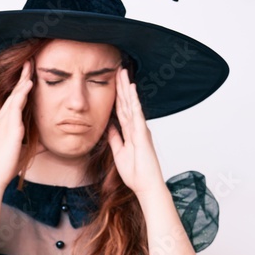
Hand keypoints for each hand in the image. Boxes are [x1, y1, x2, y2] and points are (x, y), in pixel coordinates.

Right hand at [0, 60, 33, 186]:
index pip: (13, 101)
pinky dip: (22, 93)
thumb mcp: (22, 152)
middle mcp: (2, 119)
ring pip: (14, 96)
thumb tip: (46, 144)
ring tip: (30, 67)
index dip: (21, 87)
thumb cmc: (4, 166)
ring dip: (23, 81)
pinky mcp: (10, 128)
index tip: (28, 76)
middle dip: (21, 77)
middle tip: (29, 63)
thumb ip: (34, 145)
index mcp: (3, 124)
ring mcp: (4, 123)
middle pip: (13, 93)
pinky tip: (29, 84)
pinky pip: (16, 106)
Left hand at [107, 67, 163, 197]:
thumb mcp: (119, 152)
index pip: (121, 109)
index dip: (117, 95)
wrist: (146, 186)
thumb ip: (115, 138)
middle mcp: (136, 127)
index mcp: (130, 132)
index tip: (114, 81)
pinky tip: (131, 90)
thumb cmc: (136, 173)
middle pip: (127, 102)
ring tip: (123, 72)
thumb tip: (108, 126)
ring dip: (127, 88)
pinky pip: (136, 114)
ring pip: (131, 104)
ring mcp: (140, 129)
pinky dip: (133, 101)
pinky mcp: (142, 134)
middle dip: (122, 86)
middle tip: (119, 68)